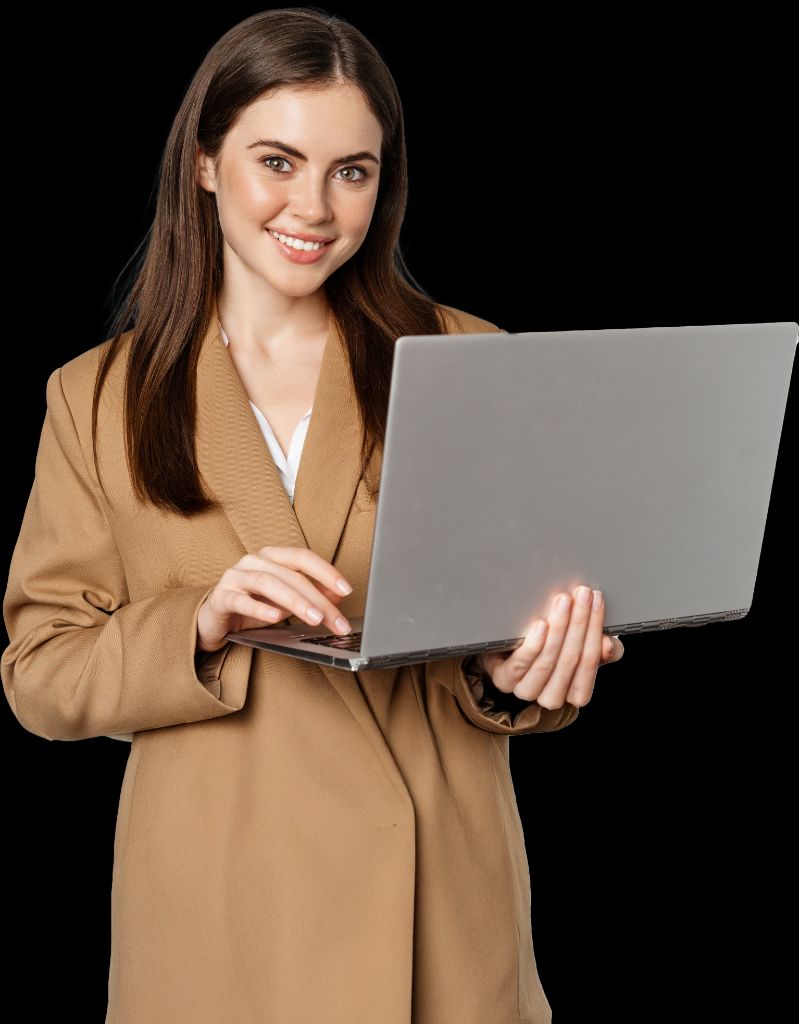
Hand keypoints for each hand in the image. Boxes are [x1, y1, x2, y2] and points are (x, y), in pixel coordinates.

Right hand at [196, 546, 353, 652]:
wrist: (214, 619)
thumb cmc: (252, 605)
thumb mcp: (286, 601)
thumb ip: (310, 595)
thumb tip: (339, 596)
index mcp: (272, 556)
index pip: (303, 557)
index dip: (327, 571)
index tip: (346, 589)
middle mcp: (254, 561)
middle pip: (292, 575)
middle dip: (318, 599)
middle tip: (336, 620)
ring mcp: (236, 577)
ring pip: (269, 584)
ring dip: (296, 602)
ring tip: (315, 619)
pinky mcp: (222, 597)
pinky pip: (242, 601)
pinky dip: (261, 609)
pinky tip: (276, 617)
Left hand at [475, 585, 623, 708]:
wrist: (509, 648)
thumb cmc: (553, 647)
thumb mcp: (581, 647)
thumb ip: (603, 650)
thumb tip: (609, 645)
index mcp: (575, 692)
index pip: (590, 664)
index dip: (595, 630)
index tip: (597, 601)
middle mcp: (552, 696)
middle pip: (570, 660)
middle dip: (579, 623)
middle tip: (582, 594)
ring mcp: (526, 690)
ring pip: (546, 661)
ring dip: (559, 628)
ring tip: (564, 601)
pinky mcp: (504, 679)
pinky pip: (520, 666)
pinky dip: (534, 644)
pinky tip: (542, 625)